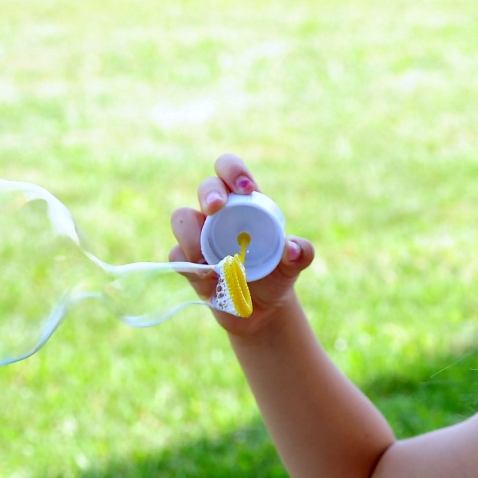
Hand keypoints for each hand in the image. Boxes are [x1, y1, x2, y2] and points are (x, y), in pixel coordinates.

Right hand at [169, 153, 313, 334]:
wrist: (262, 308)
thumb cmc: (276, 274)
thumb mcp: (293, 264)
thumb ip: (300, 253)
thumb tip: (292, 248)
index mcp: (244, 203)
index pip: (230, 170)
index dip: (232, 171)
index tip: (245, 188)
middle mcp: (218, 214)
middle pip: (205, 188)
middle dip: (209, 193)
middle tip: (216, 208)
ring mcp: (199, 236)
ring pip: (181, 218)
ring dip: (191, 235)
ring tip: (210, 259)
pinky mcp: (188, 262)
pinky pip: (177, 256)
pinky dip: (191, 267)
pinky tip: (211, 280)